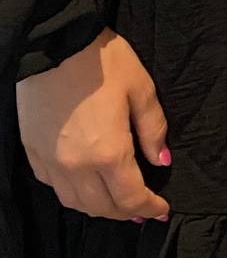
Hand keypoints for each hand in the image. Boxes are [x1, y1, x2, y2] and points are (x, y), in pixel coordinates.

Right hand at [15, 30, 169, 221]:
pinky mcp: (33, 153)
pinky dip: (74, 194)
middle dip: (126, 213)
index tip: (162, 210)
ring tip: (116, 202)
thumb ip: (153, 130)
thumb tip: (162, 161)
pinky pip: (55, 187)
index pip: (130, 198)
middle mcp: (76, 167)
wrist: (55, 44)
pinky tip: (86, 184)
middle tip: (143, 208)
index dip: (150, 207)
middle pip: (102, 208)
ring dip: (99, 208)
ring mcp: (50, 163)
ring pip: (75, 203)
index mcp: (108, 153)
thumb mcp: (141, 89)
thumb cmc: (104, 63)